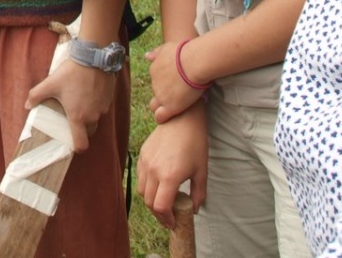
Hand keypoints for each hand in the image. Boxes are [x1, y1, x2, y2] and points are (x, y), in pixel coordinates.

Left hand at [25, 58, 114, 152]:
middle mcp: (92, 116)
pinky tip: (88, 92)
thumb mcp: (50, 83)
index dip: (76, 147)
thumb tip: (27, 105)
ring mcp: (102, 109)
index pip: (81, 144)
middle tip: (72, 116)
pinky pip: (101, 108)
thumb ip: (36, 95)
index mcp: (78, 117)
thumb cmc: (71, 73)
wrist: (93, 58)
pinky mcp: (109, 99)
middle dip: (81, 128)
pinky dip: (96, 104)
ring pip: (95, 118)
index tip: (71, 142)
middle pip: (88, 132)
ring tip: (79, 100)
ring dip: (89, 114)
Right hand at [137, 105, 207, 229]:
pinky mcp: (142, 154)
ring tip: (162, 202)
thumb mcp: (201, 171)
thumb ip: (198, 194)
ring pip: (142, 191)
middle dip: (158, 214)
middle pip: (149, 202)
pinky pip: (140, 177)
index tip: (173, 222)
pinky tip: (157, 186)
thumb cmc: (195, 144)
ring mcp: (146, 162)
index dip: (166, 219)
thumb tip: (194, 210)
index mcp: (170, 176)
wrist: (182, 119)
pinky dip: (146, 187)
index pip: (161, 206)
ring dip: (151, 201)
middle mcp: (154, 170)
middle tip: (169, 217)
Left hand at [147, 38, 207, 122]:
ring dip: (163, 106)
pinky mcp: (170, 106)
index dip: (165, 83)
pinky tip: (169, 117)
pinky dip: (162, 117)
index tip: (175, 83)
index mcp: (154, 69)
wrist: (195, 62)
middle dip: (164, 94)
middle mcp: (155, 83)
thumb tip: (146, 56)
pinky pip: (160, 116)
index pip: (156, 80)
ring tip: (176, 106)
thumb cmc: (185, 52)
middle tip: (178, 94)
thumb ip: (157, 52)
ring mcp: (161, 96)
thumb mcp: (168, 48)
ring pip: (156, 105)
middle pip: (156, 92)